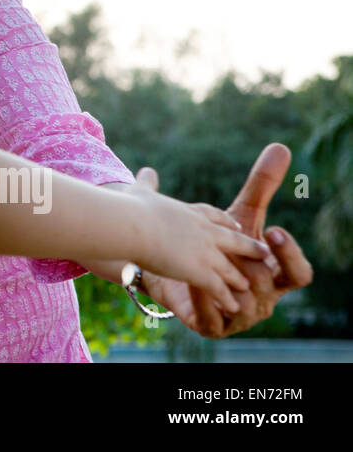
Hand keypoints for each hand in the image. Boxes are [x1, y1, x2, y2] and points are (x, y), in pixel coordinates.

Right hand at [127, 166, 274, 313]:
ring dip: (238, 278)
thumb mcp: (142, 192)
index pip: (215, 217)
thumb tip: (146, 170)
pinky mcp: (200, 272)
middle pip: (234, 240)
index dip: (226, 223)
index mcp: (192, 213)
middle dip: (248, 248)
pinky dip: (225, 298)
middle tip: (262, 252)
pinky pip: (218, 289)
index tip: (236, 225)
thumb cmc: (134, 209)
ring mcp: (206, 252)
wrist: (134, 226)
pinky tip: (232, 306)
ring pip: (230, 269)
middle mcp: (205, 232)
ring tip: (247, 286)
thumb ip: (147, 184)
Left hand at [142, 144, 313, 336]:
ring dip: (226, 282)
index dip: (290, 255)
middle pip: (269, 287)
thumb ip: (261, 186)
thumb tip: (281, 147)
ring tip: (207, 266)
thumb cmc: (218, 240)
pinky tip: (191, 282)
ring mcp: (241, 315)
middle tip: (233, 249)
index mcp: (276, 274)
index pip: (299, 274)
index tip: (272, 229)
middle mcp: (264, 297)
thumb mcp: (241, 214)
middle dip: (251, 267)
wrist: (174, 263)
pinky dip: (205, 300)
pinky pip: (216, 318)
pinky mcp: (214, 326)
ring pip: (244, 305)